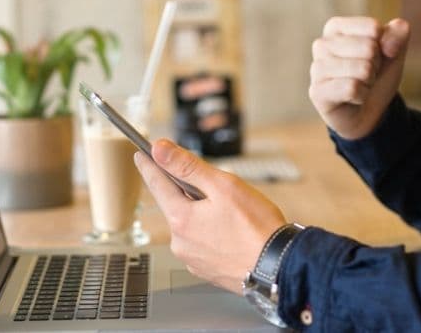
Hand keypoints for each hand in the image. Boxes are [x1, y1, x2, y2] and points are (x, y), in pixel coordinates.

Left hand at [135, 140, 286, 293]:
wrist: (279, 267)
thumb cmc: (257, 228)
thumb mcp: (223, 186)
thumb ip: (188, 166)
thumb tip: (159, 150)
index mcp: (181, 219)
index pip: (157, 184)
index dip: (149, 165)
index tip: (141, 155)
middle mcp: (180, 242)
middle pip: (175, 204)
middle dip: (188, 192)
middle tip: (213, 187)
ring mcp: (192, 259)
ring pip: (190, 225)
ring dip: (202, 214)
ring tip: (232, 214)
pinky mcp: (206, 269)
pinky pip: (202, 243)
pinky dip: (211, 233)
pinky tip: (232, 232)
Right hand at [308, 16, 410, 139]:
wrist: (368, 111)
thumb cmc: (376, 75)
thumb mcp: (393, 51)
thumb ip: (398, 34)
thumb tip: (390, 43)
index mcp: (336, 27)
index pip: (373, 28)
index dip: (383, 45)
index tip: (373, 57)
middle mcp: (321, 44)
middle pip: (369, 48)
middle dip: (376, 65)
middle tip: (366, 75)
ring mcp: (317, 69)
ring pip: (362, 69)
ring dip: (369, 81)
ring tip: (360, 85)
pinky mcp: (317, 92)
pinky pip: (352, 88)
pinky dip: (362, 95)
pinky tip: (353, 98)